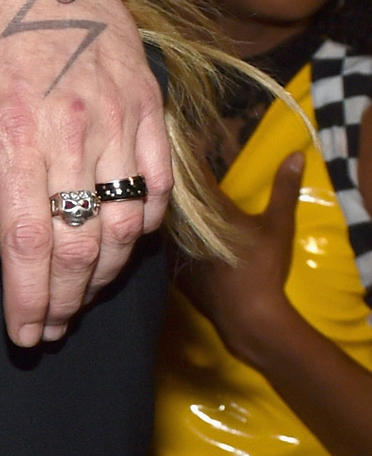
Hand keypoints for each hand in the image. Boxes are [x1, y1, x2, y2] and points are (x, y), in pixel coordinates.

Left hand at [0, 0, 171, 346]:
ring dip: (102, 274)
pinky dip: (143, 227)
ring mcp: (118, 117)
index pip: (28, 242)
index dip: (28, 299)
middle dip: (63, 300)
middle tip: (46, 329)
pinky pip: (157, 184)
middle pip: (79, 244)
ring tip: (76, 298)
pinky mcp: (148, 105)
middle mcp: (72, 130)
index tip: (23, 335)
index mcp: (13, 134)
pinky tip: (117, 247)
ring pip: (124, 224)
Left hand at [175, 151, 299, 363]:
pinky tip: (165, 232)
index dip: (185, 155)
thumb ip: (284, 188)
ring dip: (164, 210)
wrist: (248, 316)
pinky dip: (165, 236)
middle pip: (171, 197)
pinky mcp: (172, 271)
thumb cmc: (264, 267)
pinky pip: (163, 247)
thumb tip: (295, 154)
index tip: (179, 139)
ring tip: (161, 193)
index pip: (191, 174)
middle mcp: (185, 227)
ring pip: (164, 223)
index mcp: (209, 210)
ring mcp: (175, 251)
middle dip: (170, 181)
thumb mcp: (278, 224)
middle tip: (164, 163)